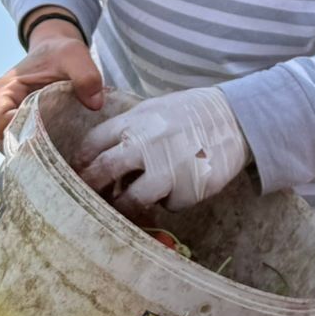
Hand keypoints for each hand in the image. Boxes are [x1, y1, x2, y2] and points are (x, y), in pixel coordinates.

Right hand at [0, 19, 103, 148]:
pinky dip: (41, 151)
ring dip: (38, 151)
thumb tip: (95, 104)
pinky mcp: (17, 131)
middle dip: (32, 147)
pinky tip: (62, 148)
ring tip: (64, 146)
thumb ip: (86, 75)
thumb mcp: (74, 55)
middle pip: (4, 143)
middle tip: (63, 143)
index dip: (24, 132)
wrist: (55, 53)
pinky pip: (24, 149)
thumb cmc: (58, 53)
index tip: (53, 128)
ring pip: (14, 150)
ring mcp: (4, 124)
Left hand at [73, 88, 248, 211]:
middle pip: (104, 171)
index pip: (94, 143)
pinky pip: (169, 205)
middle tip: (87, 197)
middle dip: (92, 186)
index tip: (79, 171)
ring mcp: (169, 168)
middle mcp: (147, 143)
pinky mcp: (189, 188)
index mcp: (136, 121)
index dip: (83, 160)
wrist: (235, 119)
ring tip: (127, 205)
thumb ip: (129, 131)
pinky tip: (178, 188)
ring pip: (132, 199)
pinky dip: (169, 201)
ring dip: (126, 205)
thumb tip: (101, 160)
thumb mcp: (155, 110)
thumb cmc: (190, 115)